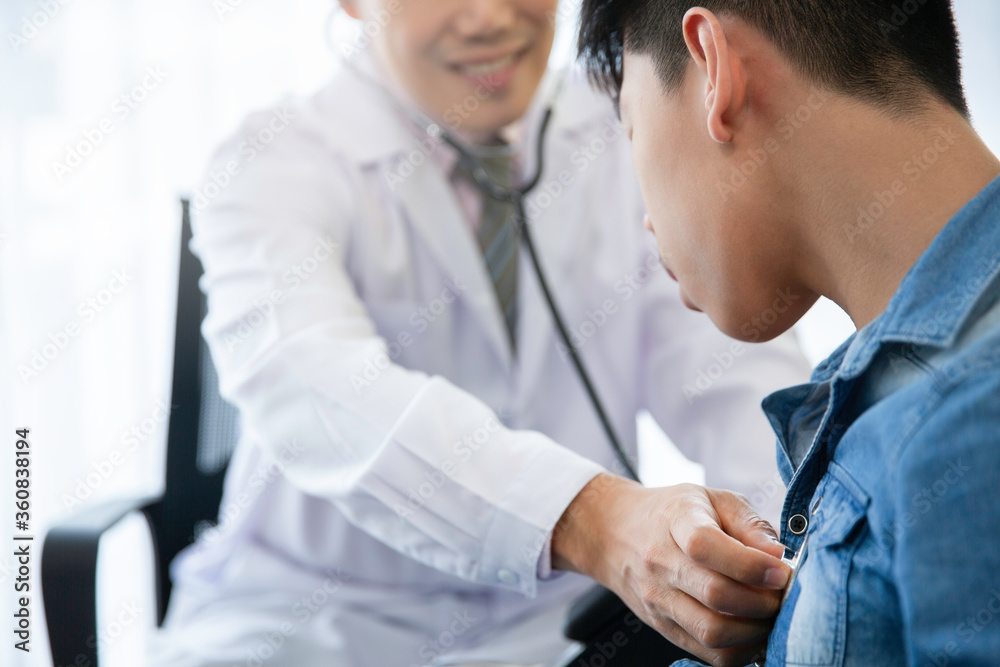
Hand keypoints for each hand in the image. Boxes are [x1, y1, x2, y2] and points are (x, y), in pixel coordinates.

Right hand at [552, 474, 789, 666]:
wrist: (615, 532)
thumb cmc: (671, 512)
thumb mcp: (711, 499)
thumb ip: (749, 523)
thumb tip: (779, 555)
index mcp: (675, 520)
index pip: (706, 546)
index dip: (751, 564)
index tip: (781, 571)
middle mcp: (660, 561)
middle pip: (715, 595)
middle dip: (763, 602)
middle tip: (782, 595)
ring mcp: (658, 598)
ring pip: (713, 631)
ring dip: (755, 630)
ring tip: (770, 615)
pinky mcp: (662, 626)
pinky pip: (707, 653)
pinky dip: (740, 651)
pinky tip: (754, 633)